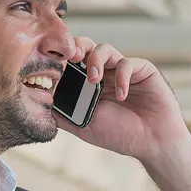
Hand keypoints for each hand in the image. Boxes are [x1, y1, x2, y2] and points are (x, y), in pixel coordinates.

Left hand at [56, 38, 190, 190]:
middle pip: (87, 47)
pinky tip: (122, 95)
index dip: (62, 58)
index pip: (72, 61)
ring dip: (96, 60)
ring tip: (94, 79)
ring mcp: (124, 71)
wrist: (152, 144)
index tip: (53, 65)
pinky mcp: (143, 71)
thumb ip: (63, 114)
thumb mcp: (84, 126)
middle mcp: (106, 73)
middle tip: (70, 57)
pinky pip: (128, 63)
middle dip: (77, 47)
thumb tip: (38, 104)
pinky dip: (121, 76)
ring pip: (105, 49)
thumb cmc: (120, 135)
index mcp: (90, 84)